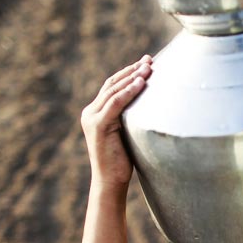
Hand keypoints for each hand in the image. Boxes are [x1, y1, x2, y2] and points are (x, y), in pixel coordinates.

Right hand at [81, 55, 151, 188]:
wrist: (110, 182)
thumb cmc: (123, 161)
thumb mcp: (128, 133)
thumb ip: (131, 117)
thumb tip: (152, 104)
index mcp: (95, 112)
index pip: (113, 86)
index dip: (129, 73)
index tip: (147, 62)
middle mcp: (90, 112)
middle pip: (112, 84)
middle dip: (132, 70)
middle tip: (150, 60)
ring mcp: (92, 118)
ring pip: (113, 90)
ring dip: (132, 77)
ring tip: (149, 67)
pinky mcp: (98, 125)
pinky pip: (115, 103)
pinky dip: (128, 91)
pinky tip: (141, 83)